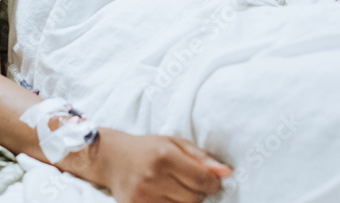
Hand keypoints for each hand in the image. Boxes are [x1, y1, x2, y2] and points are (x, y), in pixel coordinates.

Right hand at [92, 129, 232, 202]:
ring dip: (185, 202)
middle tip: (188, 183)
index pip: (203, 180)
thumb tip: (228, 173)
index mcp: (165, 156)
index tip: (211, 182)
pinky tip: (165, 197)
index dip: (213, 183)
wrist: (112, 159)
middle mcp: (153, 177)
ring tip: (174, 188)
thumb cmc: (147, 149)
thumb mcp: (174, 143)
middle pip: (195, 198)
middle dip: (198, 193)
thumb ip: (202, 157)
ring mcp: (144, 197)